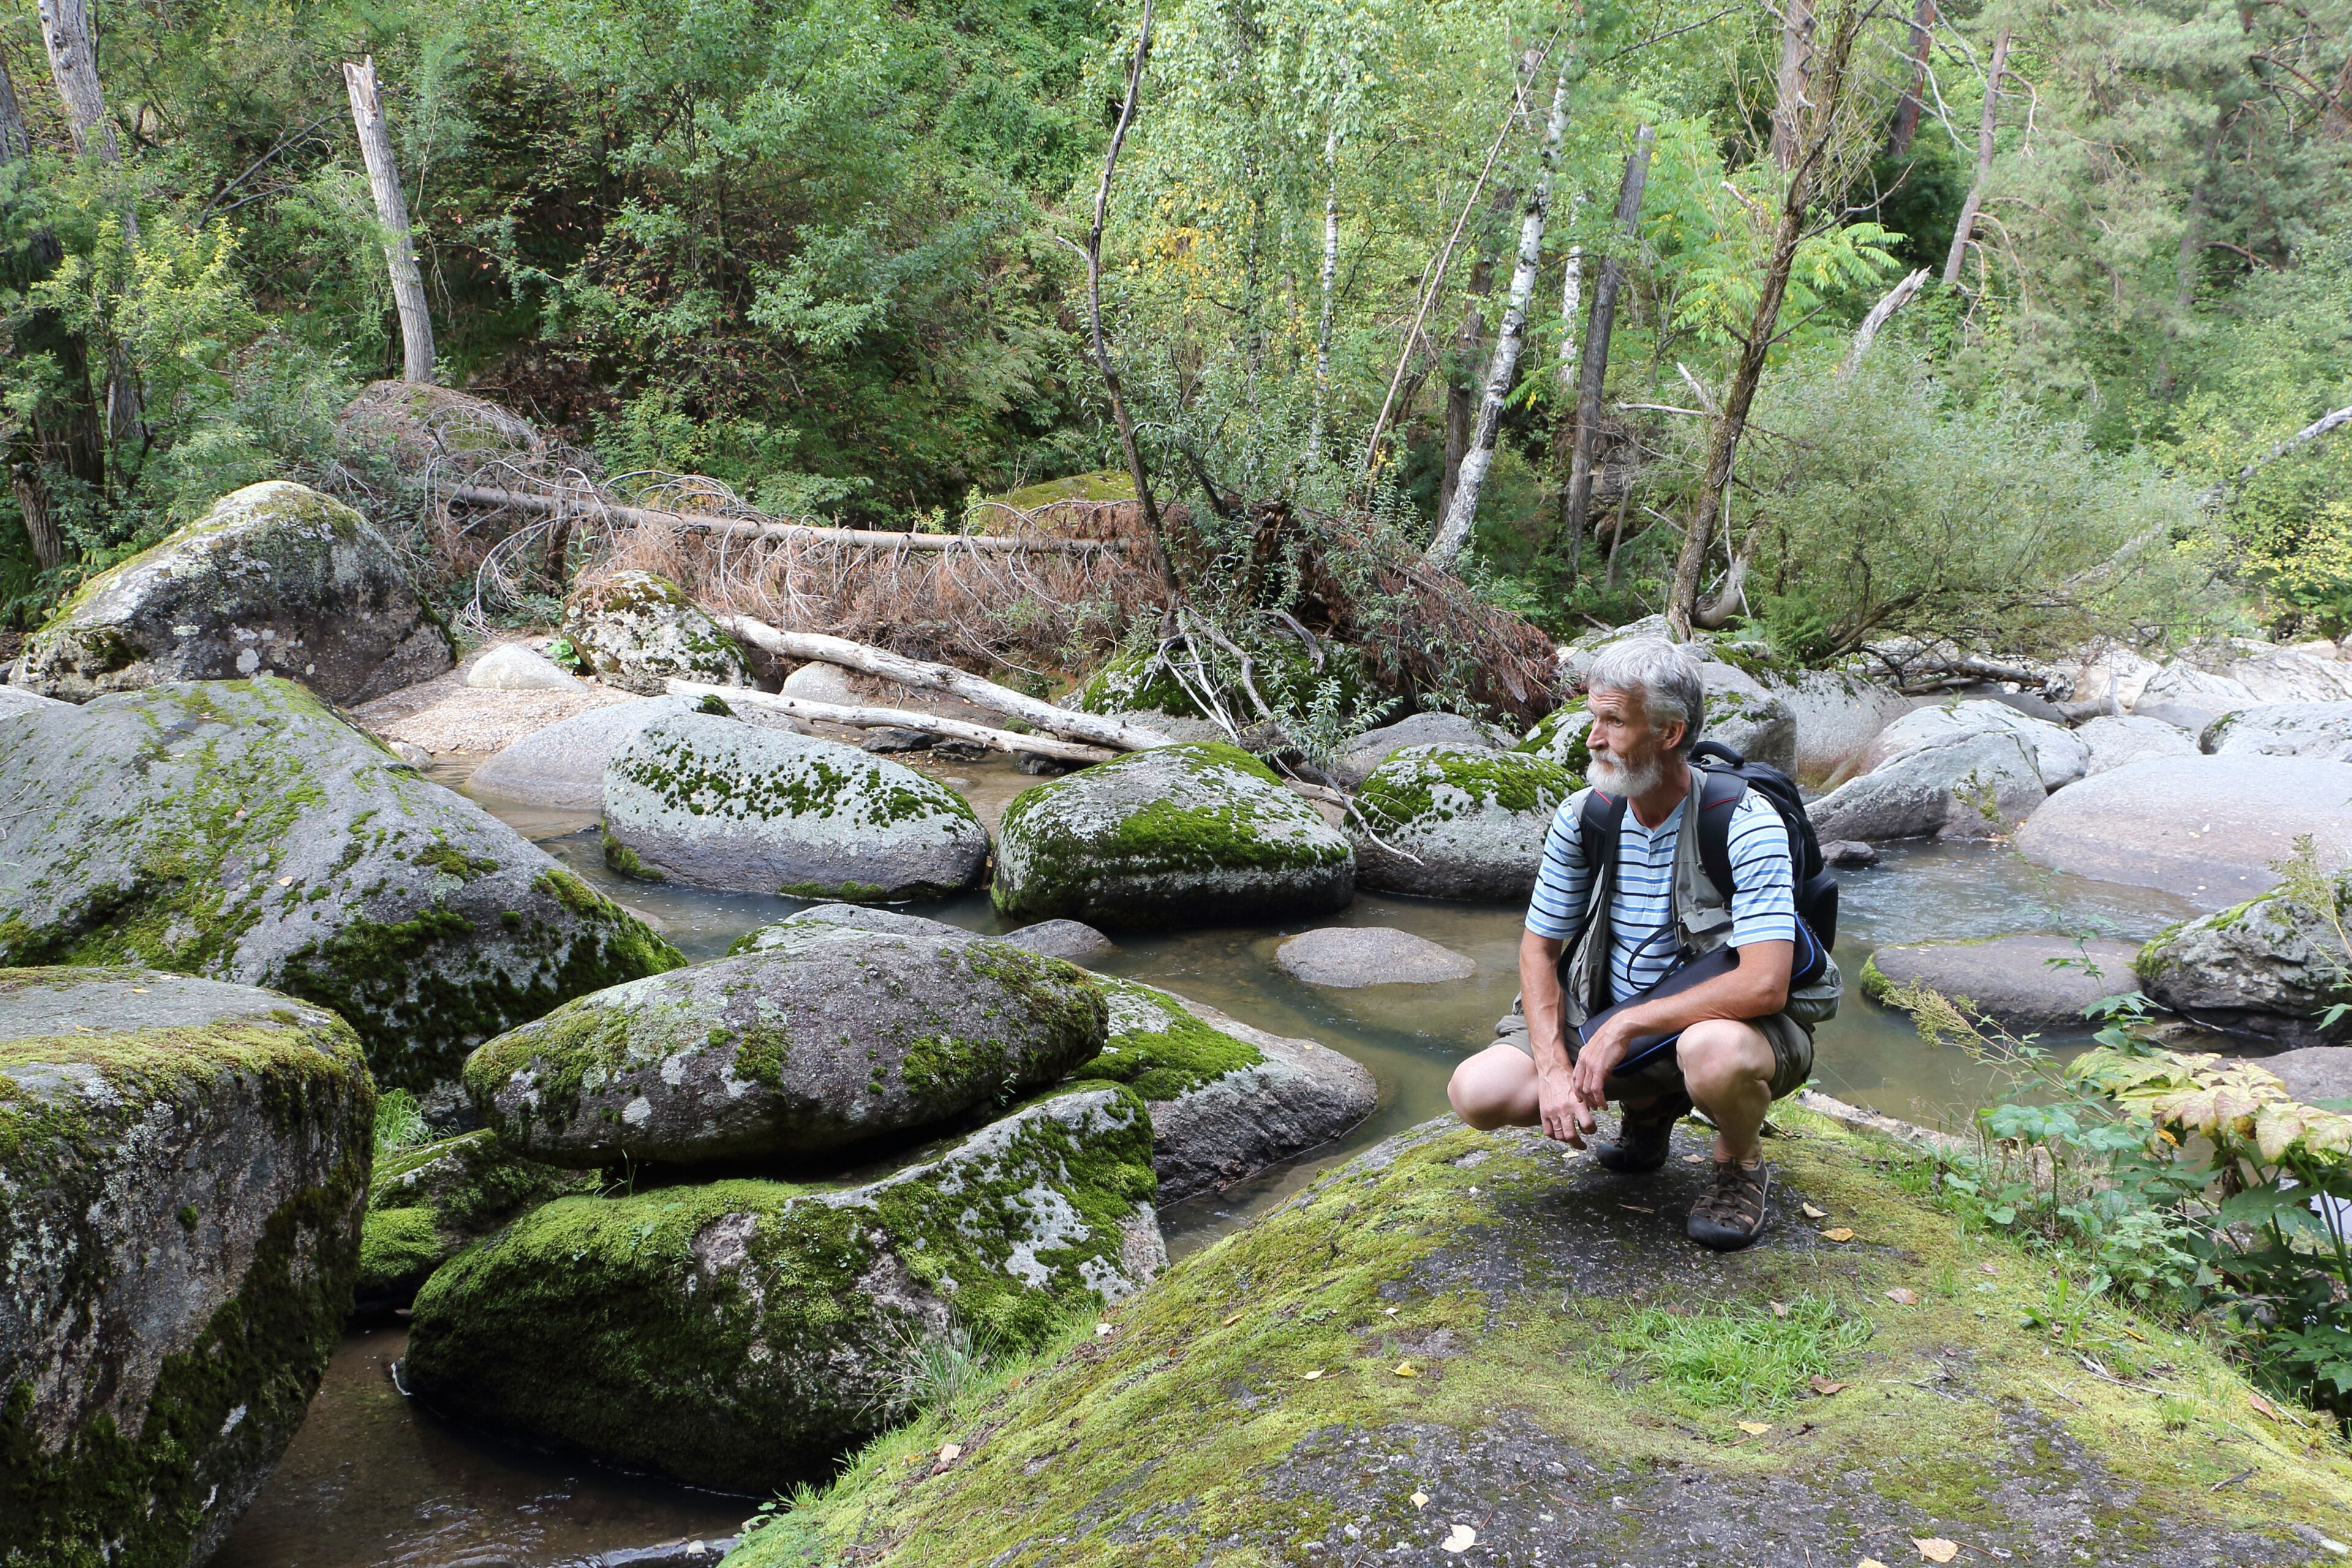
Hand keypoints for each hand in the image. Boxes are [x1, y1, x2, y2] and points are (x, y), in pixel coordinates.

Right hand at [1535, 1061, 1592, 1145]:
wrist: (1552, 1070)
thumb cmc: (1568, 1079)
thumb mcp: (1581, 1092)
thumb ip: (1586, 1108)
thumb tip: (1589, 1123)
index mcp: (1576, 1104)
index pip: (1587, 1125)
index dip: (1592, 1131)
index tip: (1592, 1130)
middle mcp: (1564, 1110)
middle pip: (1572, 1136)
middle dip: (1579, 1144)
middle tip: (1583, 1145)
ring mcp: (1552, 1112)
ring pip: (1560, 1136)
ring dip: (1567, 1140)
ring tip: (1571, 1139)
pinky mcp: (1544, 1113)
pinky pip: (1548, 1131)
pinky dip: (1555, 1136)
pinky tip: (1559, 1134)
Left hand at [1564, 1023, 1633, 1139]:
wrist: (1618, 1029)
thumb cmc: (1613, 1037)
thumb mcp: (1600, 1050)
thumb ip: (1597, 1062)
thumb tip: (1602, 1075)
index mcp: (1582, 1056)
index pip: (1575, 1077)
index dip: (1577, 1090)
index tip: (1582, 1097)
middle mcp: (1583, 1061)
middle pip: (1578, 1086)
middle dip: (1584, 1099)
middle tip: (1591, 1106)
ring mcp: (1590, 1066)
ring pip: (1586, 1090)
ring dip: (1592, 1101)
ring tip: (1599, 1107)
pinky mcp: (1599, 1069)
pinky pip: (1596, 1089)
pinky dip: (1599, 1099)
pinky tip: (1604, 1104)